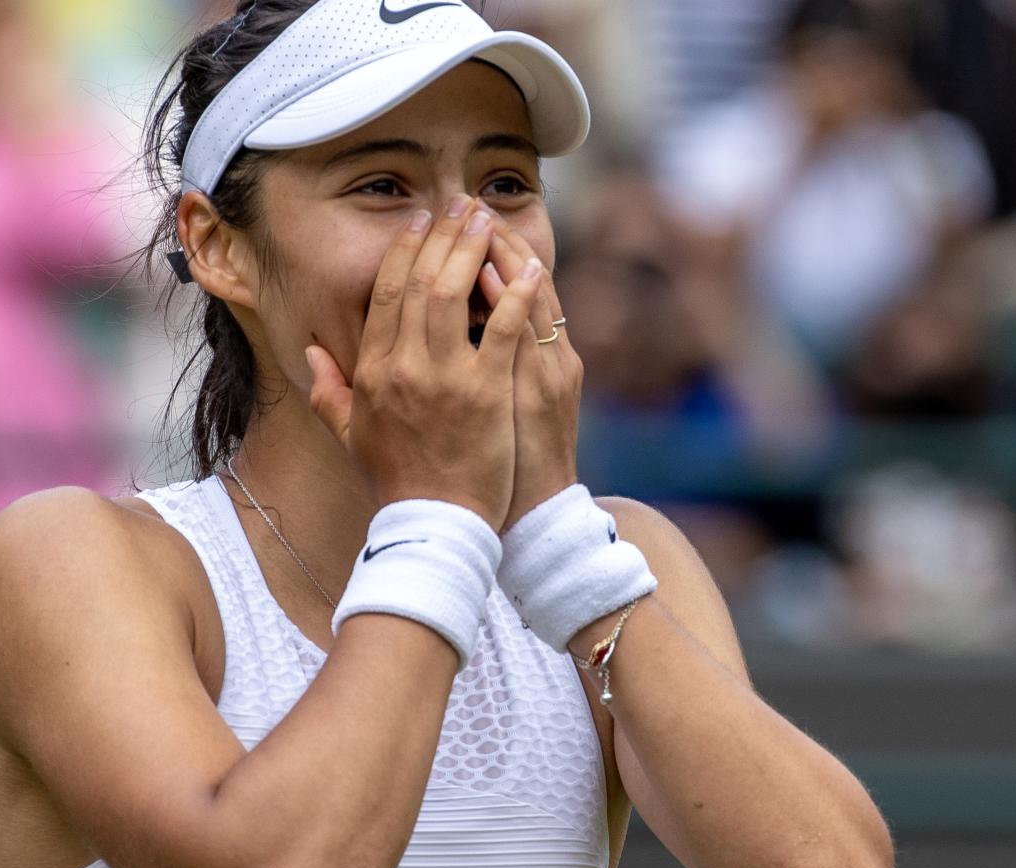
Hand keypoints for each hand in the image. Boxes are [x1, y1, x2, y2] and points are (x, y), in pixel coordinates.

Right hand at [306, 196, 547, 527]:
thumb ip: (328, 390)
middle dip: (440, 236)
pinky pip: (500, 329)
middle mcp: (404, 367)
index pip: (385, 294)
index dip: (404, 251)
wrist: (436, 523)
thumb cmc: (398, 479)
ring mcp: (445, 378)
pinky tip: (526, 267)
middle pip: (419, 282)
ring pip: (453, 294)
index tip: (420, 222)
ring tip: (486, 218)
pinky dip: (513, 295)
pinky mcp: (486, 392)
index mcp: (373, 371)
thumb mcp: (351, 434)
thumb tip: (311, 353)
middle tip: (459, 204)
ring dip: (471, 250)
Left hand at [477, 219, 582, 529]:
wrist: (531, 517)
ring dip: (504, 257)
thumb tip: (465, 326)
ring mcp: (550, 373)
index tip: (463, 216)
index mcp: (541, 357)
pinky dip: (512, 304)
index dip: (494, 248)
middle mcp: (552, 357)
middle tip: (466, 203)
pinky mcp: (542, 394)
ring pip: (533, 297)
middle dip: (493, 240)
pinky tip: (491, 275)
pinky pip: (525, 337)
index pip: (519, 284)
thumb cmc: (508, 465)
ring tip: (478, 221)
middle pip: (526, 279)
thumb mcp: (509, 406)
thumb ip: (493, 361)